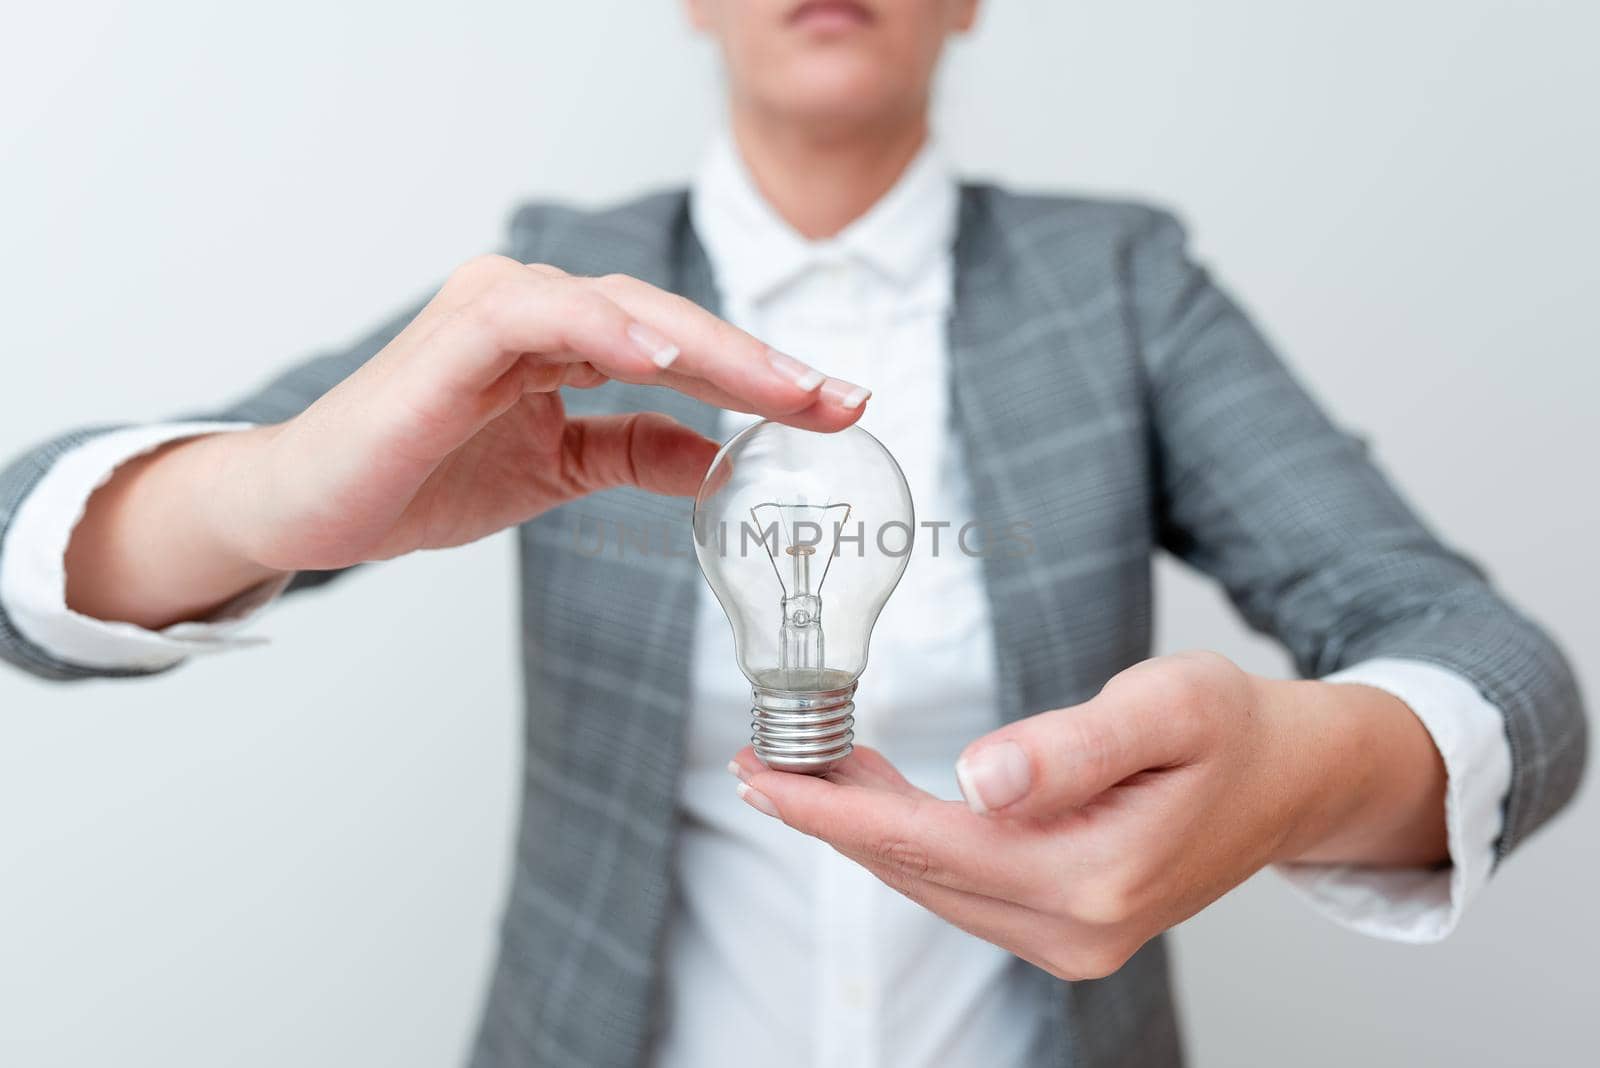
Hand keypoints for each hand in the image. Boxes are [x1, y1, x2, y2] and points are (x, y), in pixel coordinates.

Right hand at [67, 256, 865, 625]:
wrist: (316, 509)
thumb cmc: (423, 477)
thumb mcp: (556, 470)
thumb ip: (634, 452)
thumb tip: (723, 462)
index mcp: (561, 336)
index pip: (680, 346)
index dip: (761, 375)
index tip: (837, 407)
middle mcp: (533, 308)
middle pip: (667, 318)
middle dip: (758, 361)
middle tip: (835, 398)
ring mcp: (491, 311)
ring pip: (619, 306)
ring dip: (704, 344)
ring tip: (776, 385)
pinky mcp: (451, 335)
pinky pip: (537, 315)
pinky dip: (602, 330)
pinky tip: (659, 360)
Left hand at [730, 651, 1446, 979]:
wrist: (1294, 778)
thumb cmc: (1235, 727)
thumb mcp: (1168, 706)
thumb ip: (1073, 746)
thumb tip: (981, 778)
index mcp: (1092, 878)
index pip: (925, 847)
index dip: (831, 812)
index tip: (761, 776)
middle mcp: (1073, 930)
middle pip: (916, 869)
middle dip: (830, 817)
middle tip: (761, 760)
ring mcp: (1071, 940)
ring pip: (934, 881)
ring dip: (865, 828)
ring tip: (807, 766)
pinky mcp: (1067, 928)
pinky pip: (963, 884)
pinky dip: (913, 841)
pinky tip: (881, 797)